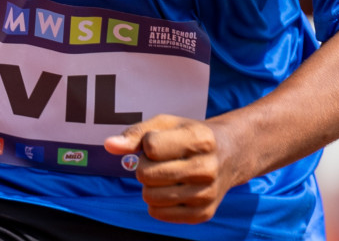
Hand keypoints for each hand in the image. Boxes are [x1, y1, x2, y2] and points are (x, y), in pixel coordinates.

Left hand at [103, 115, 241, 224]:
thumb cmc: (190, 135)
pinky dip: (156, 202)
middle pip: (147, 175)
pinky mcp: (203, 214)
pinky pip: (160, 214)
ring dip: (149, 186)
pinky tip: (170, 190)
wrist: (230, 155)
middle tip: (158, 162)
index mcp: (200, 139)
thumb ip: (136, 133)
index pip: (150, 146)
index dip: (147, 144)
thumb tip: (109, 145)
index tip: (160, 142)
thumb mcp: (167, 124)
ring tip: (163, 176)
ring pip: (151, 197)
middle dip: (144, 167)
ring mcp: (207, 194)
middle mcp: (207, 168)